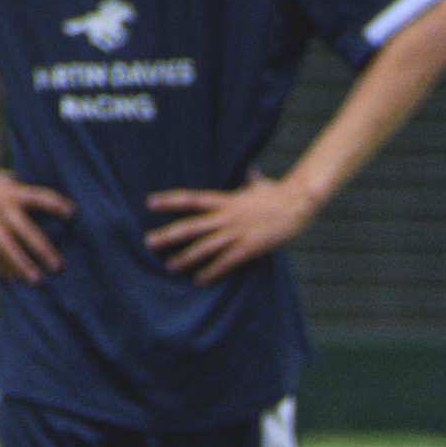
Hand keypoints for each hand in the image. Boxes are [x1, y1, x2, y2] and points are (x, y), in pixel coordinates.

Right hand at [0, 154, 71, 282]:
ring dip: (22, 265)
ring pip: (6, 246)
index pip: (39, 197)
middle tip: (58, 267)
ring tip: (37, 280)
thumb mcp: (6, 181)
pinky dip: (2, 266)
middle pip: (26, 230)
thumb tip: (48, 206)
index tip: (73, 213)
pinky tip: (13, 278)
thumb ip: (23, 193)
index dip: (56, 204)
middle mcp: (1, 204)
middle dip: (43, 249)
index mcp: (13, 192)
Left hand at [144, 174, 314, 281]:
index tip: (150, 202)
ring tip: (170, 266)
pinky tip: (200, 279)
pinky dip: (212, 272)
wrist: (297, 204)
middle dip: (168, 234)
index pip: (191, 199)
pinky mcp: (249, 248)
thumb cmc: (278, 193)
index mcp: (225, 200)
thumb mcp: (259, 183)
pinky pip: (226, 262)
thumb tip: (251, 167)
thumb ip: (250, 177)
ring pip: (205, 248)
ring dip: (186, 258)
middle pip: (191, 226)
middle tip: (148, 241)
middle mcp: (226, 217)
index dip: (169, 200)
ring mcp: (236, 233)